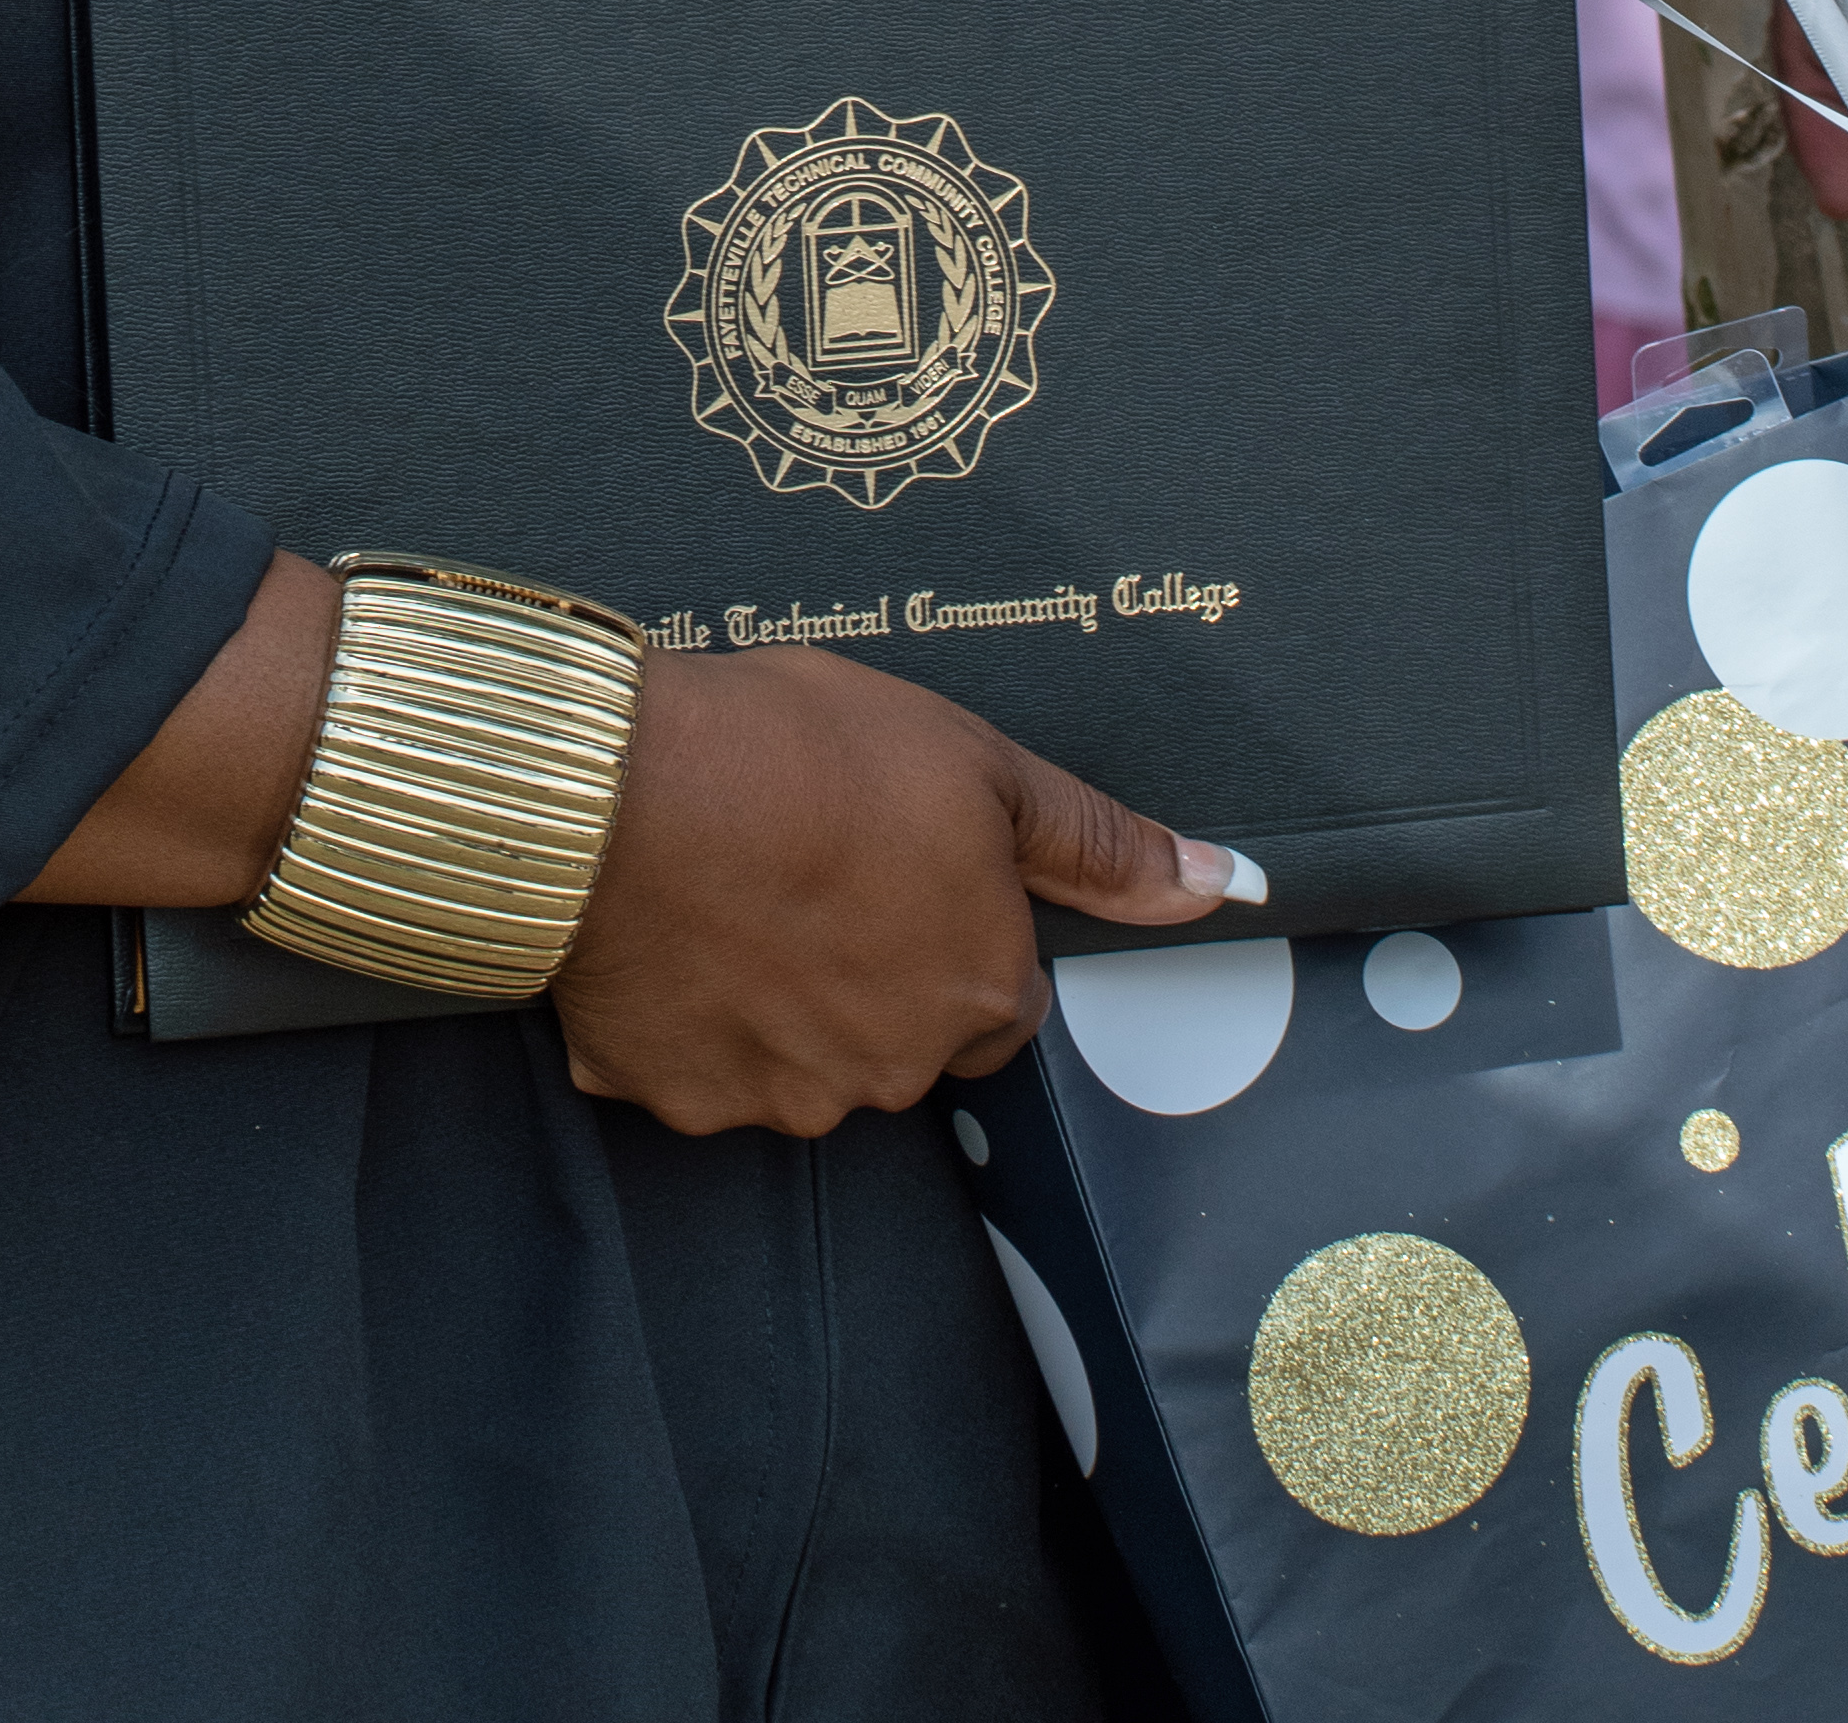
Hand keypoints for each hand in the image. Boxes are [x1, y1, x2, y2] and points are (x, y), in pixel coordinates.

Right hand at [554, 649, 1235, 1135]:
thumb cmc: (800, 754)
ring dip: (778, 995)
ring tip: (732, 882)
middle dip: (868, 966)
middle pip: (903, 1035)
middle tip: (809, 862)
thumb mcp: (977, 762)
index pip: (1000, 996)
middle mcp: (890, 1071)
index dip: (954, 923)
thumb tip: (1229, 885)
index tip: (896, 860)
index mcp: (978, 995)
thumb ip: (1098, 843)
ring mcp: (775, 1094)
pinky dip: (687, 1011)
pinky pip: (694, 1063)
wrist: (618, 787)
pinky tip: (670, 925)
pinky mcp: (669, 1094)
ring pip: (800, 1058)